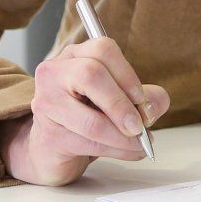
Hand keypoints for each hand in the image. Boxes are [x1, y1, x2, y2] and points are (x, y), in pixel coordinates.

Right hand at [0, 36, 171, 185]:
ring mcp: (47, 103)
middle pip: (91, 74)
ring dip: (123, 137)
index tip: (142, 99)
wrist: (54, 147)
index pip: (103, 49)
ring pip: (91, 120)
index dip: (128, 75)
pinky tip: (129, 152)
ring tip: (139, 144)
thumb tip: (153, 105)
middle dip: (122, 104)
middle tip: (139, 125)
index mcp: (75, 55)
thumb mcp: (122, 100)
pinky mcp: (48, 135)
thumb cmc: (88, 116)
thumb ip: (146, 97)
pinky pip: (88, 144)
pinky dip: (117, 150)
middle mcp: (55, 73)